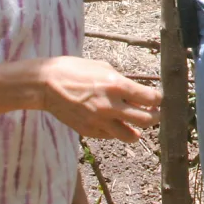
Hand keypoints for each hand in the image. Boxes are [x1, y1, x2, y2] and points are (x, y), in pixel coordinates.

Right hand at [40, 56, 160, 141]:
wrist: (46, 85)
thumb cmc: (74, 70)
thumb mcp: (103, 67)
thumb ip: (122, 81)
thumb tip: (137, 91)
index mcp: (116, 86)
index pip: (150, 98)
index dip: (158, 99)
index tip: (158, 98)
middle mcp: (111, 106)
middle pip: (146, 120)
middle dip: (155, 116)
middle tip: (154, 112)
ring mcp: (99, 121)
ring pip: (131, 136)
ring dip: (138, 130)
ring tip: (137, 123)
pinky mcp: (89, 131)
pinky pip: (111, 136)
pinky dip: (116, 131)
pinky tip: (114, 122)